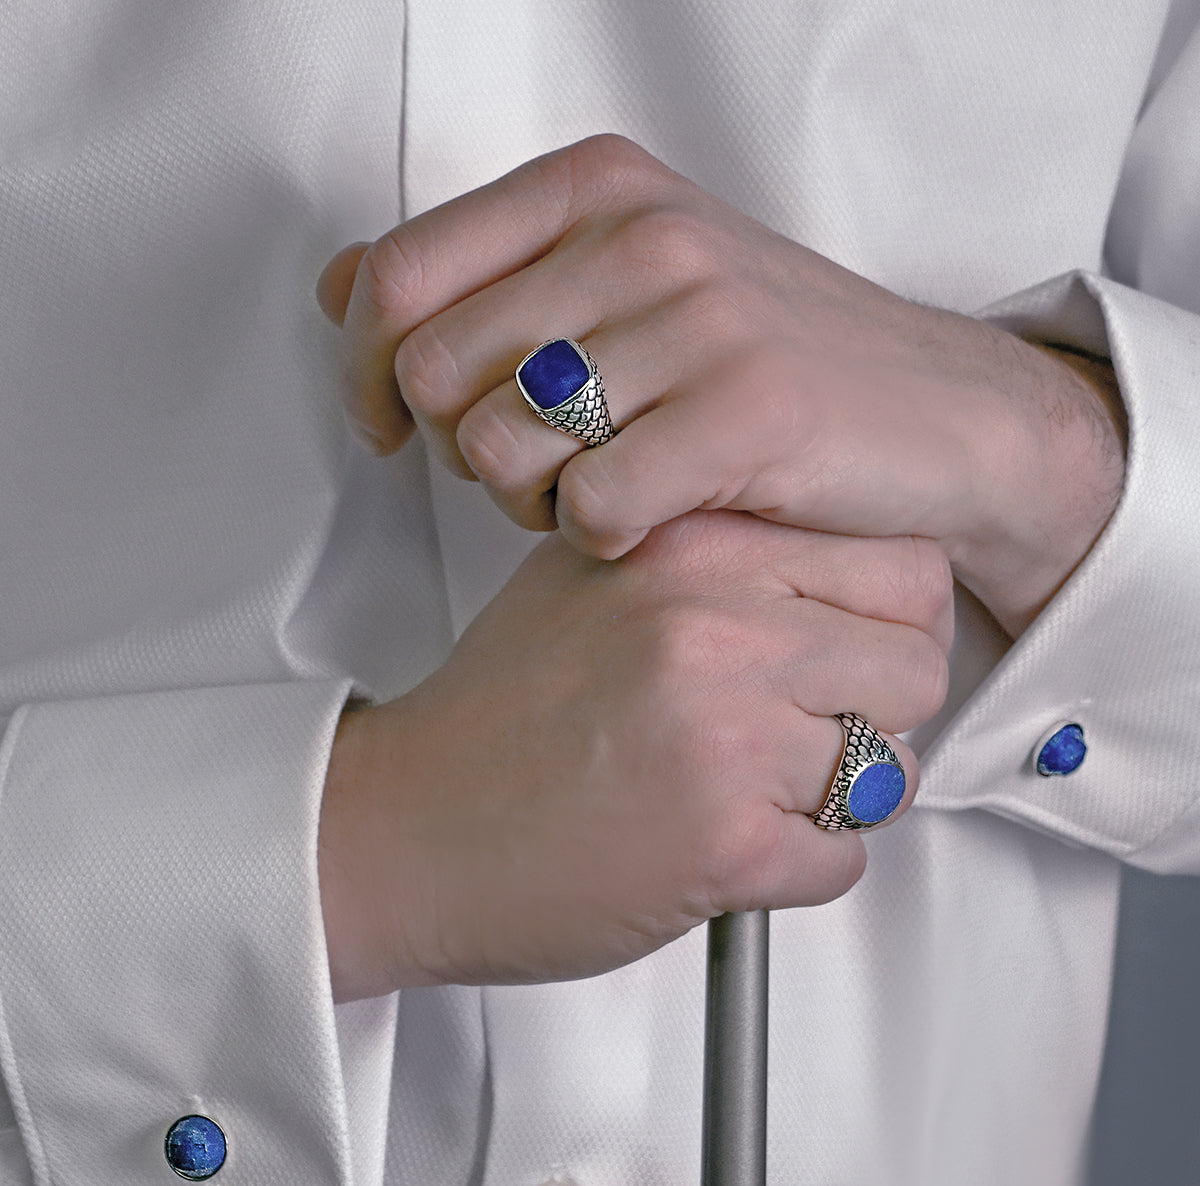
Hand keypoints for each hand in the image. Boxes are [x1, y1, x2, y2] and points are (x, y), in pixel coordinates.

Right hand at [318, 511, 950, 999]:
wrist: (405, 823)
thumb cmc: (494, 714)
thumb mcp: (597, 579)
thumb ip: (718, 558)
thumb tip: (836, 577)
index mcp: (692, 544)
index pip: (901, 563)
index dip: (892, 617)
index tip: (860, 647)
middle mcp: (718, 624)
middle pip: (917, 661)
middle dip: (877, 707)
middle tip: (810, 728)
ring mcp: (727, 733)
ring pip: (893, 769)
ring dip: (836, 792)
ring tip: (751, 787)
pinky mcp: (727, 843)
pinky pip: (844, 857)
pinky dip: (796, 864)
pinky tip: (721, 841)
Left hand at [319, 135, 1124, 637]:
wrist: (936, 417)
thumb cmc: (765, 362)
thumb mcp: (623, 283)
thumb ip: (484, 277)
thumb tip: (341, 288)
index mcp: (595, 190)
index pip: (397, 277)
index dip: (365, 374)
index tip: (394, 427)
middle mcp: (641, 236)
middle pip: (436, 376)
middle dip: (458, 453)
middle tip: (530, 473)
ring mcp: (700, 319)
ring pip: (503, 450)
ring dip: (527, 506)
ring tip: (595, 496)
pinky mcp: (748, 412)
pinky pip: (592, 510)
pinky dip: (599, 543)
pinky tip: (646, 528)